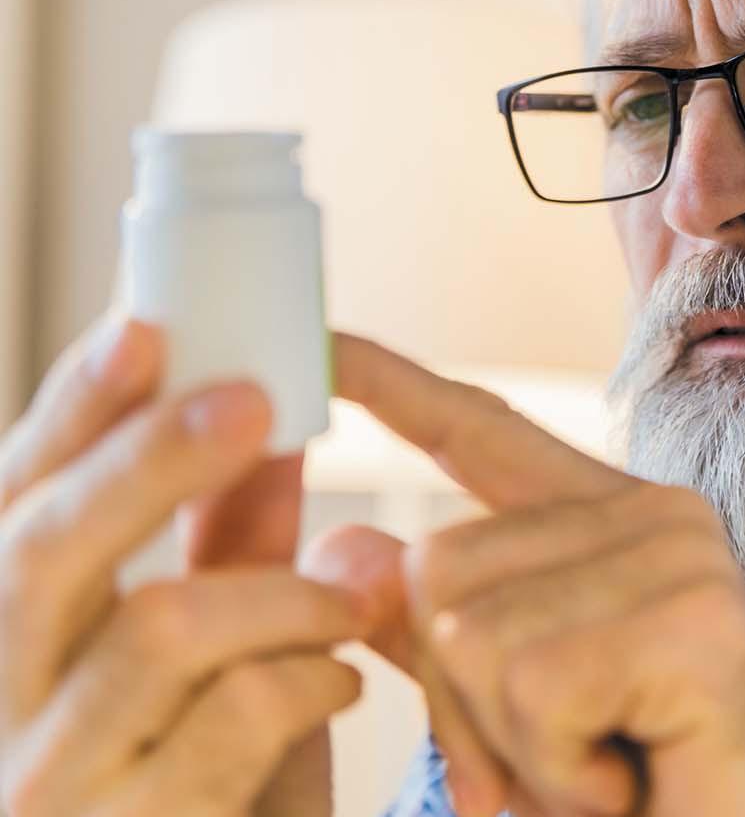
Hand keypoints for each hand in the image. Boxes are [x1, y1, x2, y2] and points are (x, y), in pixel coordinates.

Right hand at [0, 317, 369, 816]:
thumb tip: (268, 432)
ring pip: (155, 628)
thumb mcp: (209, 663)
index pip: (8, 504)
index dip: (71, 411)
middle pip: (44, 549)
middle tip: (252, 399)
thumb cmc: (202, 790)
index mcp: (1, 638)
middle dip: (153, 462)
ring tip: (356, 590)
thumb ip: (226, 553)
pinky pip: (232, 718)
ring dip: (279, 587)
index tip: (146, 326)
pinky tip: (340, 683)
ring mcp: (40, 782)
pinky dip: (308, 677)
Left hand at [318, 333, 744, 816]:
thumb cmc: (639, 783)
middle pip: (437, 570)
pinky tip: (627, 778)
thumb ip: (430, 631)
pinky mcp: (696, 616)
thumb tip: (342, 548)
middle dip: (460, 704)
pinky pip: (536, 687)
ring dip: (515, 746)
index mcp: (604, 520)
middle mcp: (650, 513)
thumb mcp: (508, 713)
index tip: (320, 342)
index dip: (393, 386)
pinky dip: (558, 768)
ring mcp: (680, 554)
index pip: (482, 434)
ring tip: (606, 765)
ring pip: (474, 635)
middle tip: (564, 755)